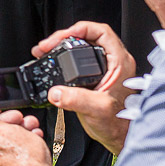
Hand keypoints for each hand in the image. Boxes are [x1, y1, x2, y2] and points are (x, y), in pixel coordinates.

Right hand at [33, 22, 137, 155]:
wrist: (117, 136)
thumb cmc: (117, 124)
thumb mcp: (97, 110)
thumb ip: (77, 100)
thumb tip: (56, 92)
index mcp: (120, 63)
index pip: (101, 32)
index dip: (80, 29)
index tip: (62, 36)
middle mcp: (113, 62)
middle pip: (87, 36)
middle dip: (64, 37)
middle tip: (46, 45)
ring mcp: (104, 68)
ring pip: (81, 46)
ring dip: (61, 46)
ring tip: (44, 51)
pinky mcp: (94, 76)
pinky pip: (77, 58)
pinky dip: (62, 57)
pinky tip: (51, 61)